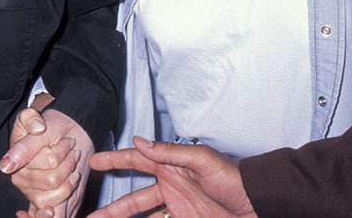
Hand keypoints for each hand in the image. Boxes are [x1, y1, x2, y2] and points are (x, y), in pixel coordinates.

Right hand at [1, 95, 93, 217]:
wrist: (63, 136)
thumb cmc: (46, 128)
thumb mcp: (34, 118)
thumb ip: (29, 121)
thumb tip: (26, 139)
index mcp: (16, 161)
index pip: (49, 162)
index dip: (61, 152)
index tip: (69, 141)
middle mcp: (22, 181)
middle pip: (53, 180)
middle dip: (68, 163)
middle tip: (72, 150)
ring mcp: (33, 195)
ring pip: (55, 198)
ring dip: (70, 182)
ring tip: (73, 166)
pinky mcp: (46, 204)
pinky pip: (46, 215)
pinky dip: (50, 215)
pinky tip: (53, 212)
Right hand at [89, 136, 256, 217]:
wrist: (259, 205)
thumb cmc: (233, 178)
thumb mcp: (202, 160)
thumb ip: (170, 153)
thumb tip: (140, 142)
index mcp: (170, 166)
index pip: (136, 160)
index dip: (114, 160)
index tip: (94, 161)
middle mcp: (170, 186)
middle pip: (134, 197)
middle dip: (113, 208)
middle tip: (92, 214)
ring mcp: (177, 207)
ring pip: (143, 216)